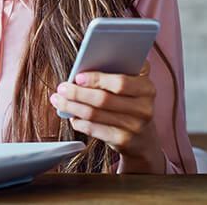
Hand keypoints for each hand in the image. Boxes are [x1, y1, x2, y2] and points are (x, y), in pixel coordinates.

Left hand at [49, 61, 164, 172]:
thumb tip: (84, 65)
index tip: (78, 76)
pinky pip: (94, 129)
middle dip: (78, 93)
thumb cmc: (130, 103)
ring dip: (72, 106)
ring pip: (95, 114)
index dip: (97, 79)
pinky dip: (78, 121)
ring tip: (59, 100)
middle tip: (62, 88)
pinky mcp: (123, 141)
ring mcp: (135, 127)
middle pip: (103, 99)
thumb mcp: (132, 86)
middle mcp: (144, 108)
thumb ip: (117, 71)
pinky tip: (71, 115)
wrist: (144, 139)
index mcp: (147, 88)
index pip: (120, 83)